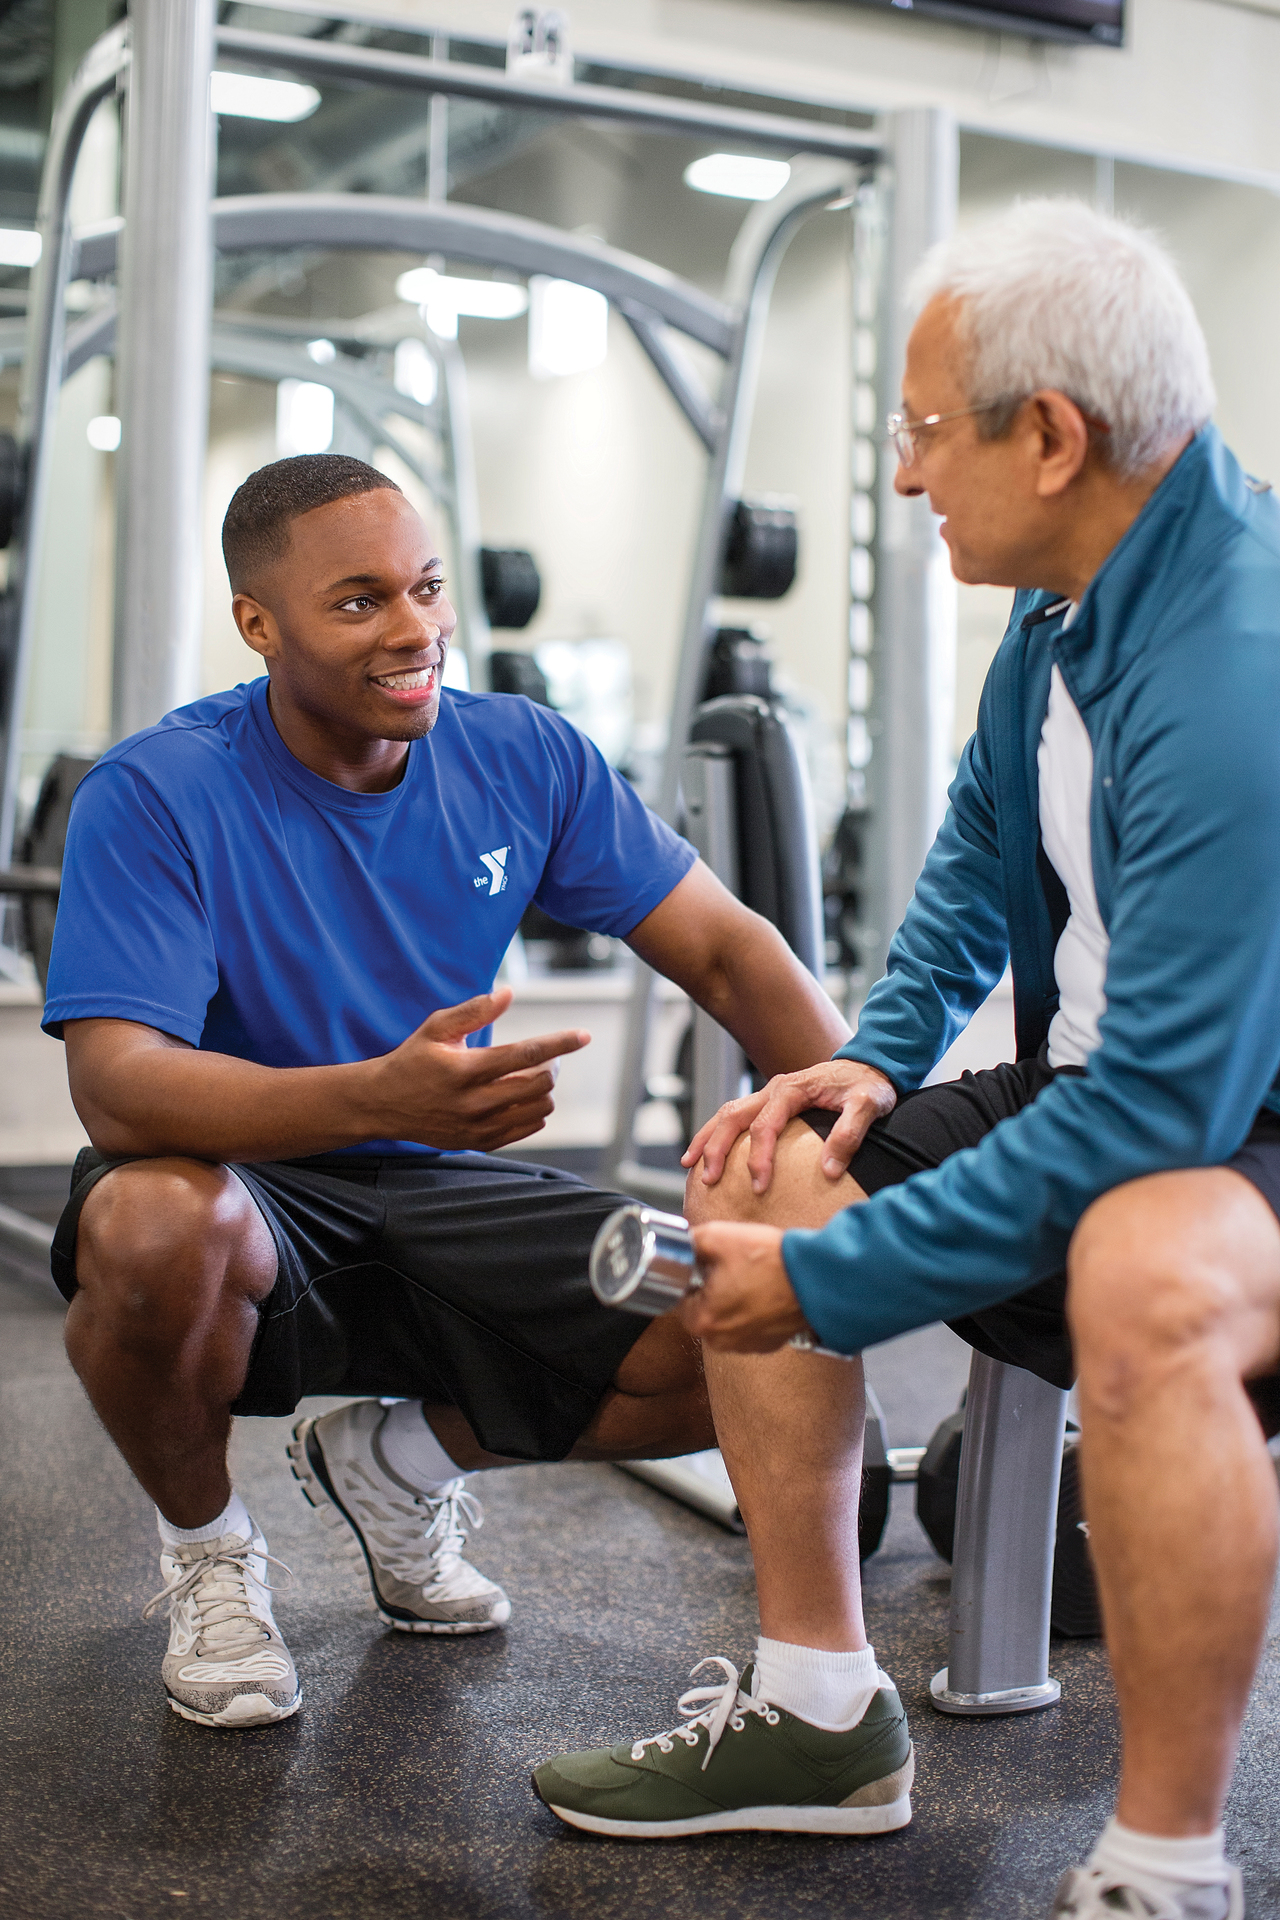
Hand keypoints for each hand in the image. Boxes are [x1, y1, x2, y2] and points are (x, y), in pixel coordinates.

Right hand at [367, 985, 588, 1149]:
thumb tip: (508, 993)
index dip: (560, 1043)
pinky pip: (527, 1129)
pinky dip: (534, 1111)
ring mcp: (479, 1126)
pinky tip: (522, 1097)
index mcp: (466, 1069)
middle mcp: (475, 1102)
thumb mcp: (436, 1028)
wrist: (383, 1105)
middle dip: (551, 1065)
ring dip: (544, 1089)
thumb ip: (474, 1011)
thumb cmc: (412, 1059)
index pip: (526, 1055)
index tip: (583, 1036)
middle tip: (544, 1056)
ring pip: (539, 1109)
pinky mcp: (479, 1142)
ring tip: (531, 1076)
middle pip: (540, 1084)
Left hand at [679, 1221, 808, 1352]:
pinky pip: (749, 1324)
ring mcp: (747, 1345)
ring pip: (727, 1317)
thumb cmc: (771, 1261)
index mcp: (702, 1320)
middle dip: (712, 1288)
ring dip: (733, 1299)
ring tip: (752, 1277)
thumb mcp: (719, 1236)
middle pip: (703, 1309)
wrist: (817, 1277)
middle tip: (732, 1267)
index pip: (680, 1298)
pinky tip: (765, 1290)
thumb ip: (691, 1241)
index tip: (707, 1265)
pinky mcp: (768, 1343)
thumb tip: (682, 1244)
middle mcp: (721, 1341)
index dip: (691, 1277)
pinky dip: (754, 1309)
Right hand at [682, 1059, 896, 1194]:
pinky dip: (718, 1133)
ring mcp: (770, 1094)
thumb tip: (829, 1171)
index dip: (758, 1158)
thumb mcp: (868, 1106)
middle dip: (716, 1148)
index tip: (758, 1187)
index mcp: (792, 1089)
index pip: (764, 1126)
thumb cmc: (870, 1086)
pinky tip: (710, 1153)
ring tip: (690, 1165)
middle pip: (732, 1116)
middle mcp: (774, 1088)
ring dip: (707, 1138)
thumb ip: (849, 1135)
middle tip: (709, 1179)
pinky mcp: (772, 1103)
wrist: (872, 1066)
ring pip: (727, 1114)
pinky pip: (737, 1116)